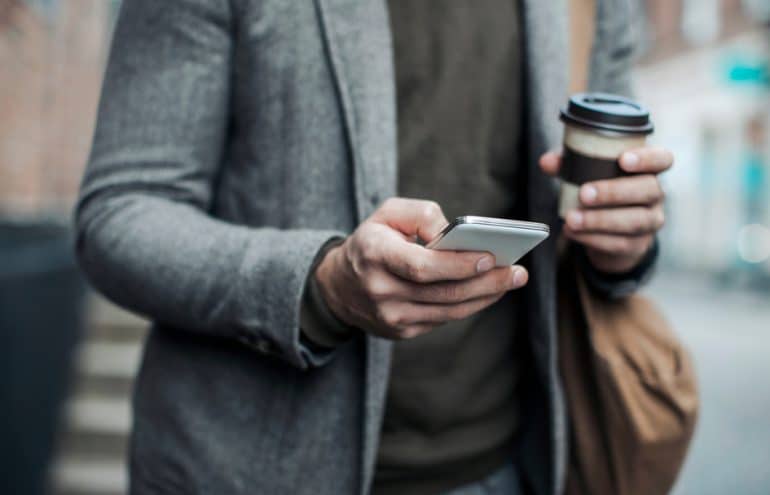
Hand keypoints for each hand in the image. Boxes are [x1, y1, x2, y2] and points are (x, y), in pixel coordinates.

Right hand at [314, 198, 528, 339]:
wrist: (338, 286)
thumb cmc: (372, 241)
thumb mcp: (387, 213)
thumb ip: (422, 215)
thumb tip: (456, 235)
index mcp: (374, 254)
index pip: (421, 266)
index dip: (457, 265)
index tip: (490, 257)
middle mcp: (380, 290)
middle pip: (442, 292)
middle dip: (485, 282)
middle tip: (517, 271)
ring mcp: (390, 317)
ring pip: (448, 311)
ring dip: (485, 296)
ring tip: (512, 280)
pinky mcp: (401, 332)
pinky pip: (443, 319)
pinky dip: (470, 305)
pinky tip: (489, 291)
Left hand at [540, 147, 672, 272]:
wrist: (609, 230)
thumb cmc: (600, 189)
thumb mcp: (585, 172)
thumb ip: (568, 163)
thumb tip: (547, 162)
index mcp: (649, 169)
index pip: (662, 159)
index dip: (647, 158)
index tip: (623, 160)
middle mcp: (656, 194)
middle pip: (648, 190)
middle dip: (614, 192)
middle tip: (584, 194)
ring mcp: (651, 220)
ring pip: (635, 220)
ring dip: (600, 220)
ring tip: (572, 218)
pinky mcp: (638, 244)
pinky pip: (620, 243)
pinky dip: (594, 238)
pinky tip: (573, 232)